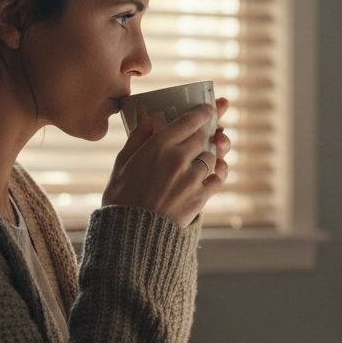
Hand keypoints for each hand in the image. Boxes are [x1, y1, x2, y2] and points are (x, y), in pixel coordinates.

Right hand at [101, 97, 231, 226]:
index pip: (188, 121)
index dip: (202, 112)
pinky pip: (218, 177)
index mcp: (158, 146)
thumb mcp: (124, 163)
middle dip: (210, 129)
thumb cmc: (122, 196)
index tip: (208, 108)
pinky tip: (216, 168)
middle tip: (214, 126)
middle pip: (203, 136)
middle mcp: (177, 159)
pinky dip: (219, 171)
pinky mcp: (200, 197)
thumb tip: (147, 112)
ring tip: (207, 152)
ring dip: (210, 153)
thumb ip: (139, 136)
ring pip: (211, 156)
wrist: (131, 234)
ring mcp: (191, 178)